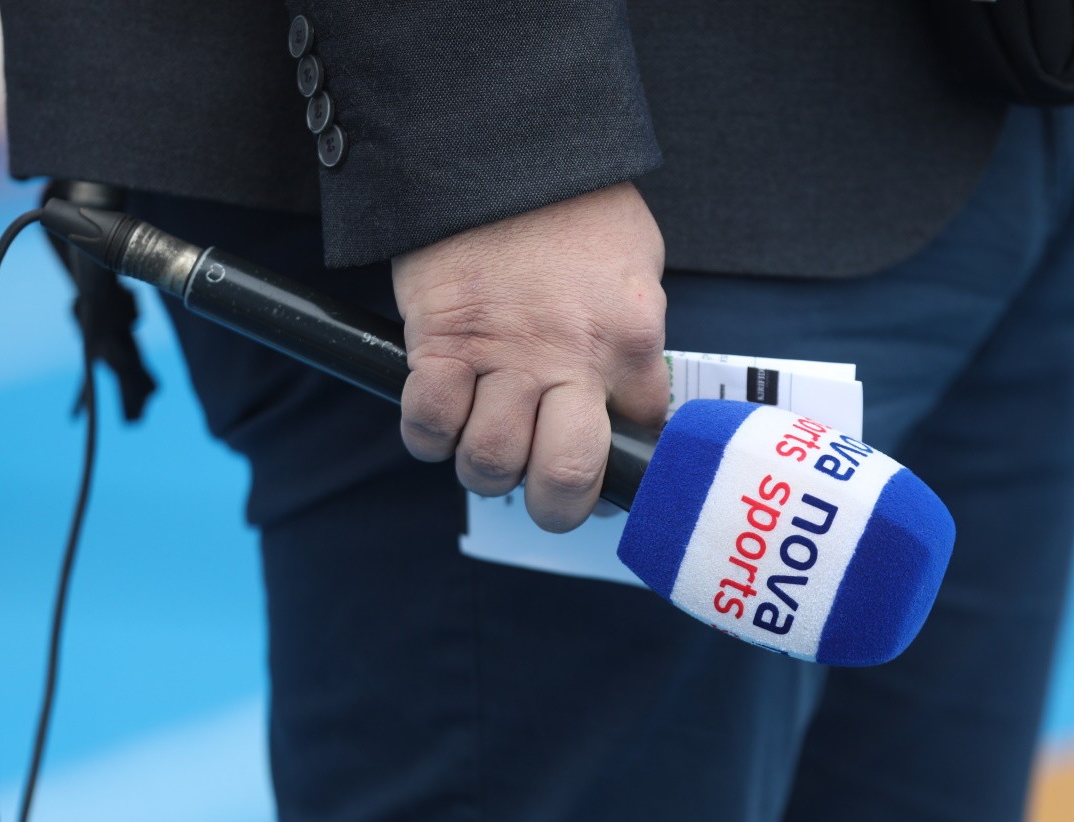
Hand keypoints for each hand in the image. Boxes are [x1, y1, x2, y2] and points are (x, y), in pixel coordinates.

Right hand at [392, 182, 668, 531]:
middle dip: (556, 505)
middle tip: (544, 491)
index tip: (611, 461)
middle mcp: (570, 359)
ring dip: (486, 469)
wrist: (499, 145)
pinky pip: (428, 424)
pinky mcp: (440, 343)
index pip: (645, 433)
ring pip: (489, 461)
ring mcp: (502, 356)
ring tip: (488, 445)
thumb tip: (630, 396)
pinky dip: (430, 436)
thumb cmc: (573, 202)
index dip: (628, 458)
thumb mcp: (636, 262)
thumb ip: (634, 335)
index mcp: (630, 339)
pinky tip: (443, 418)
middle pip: (565, 477)